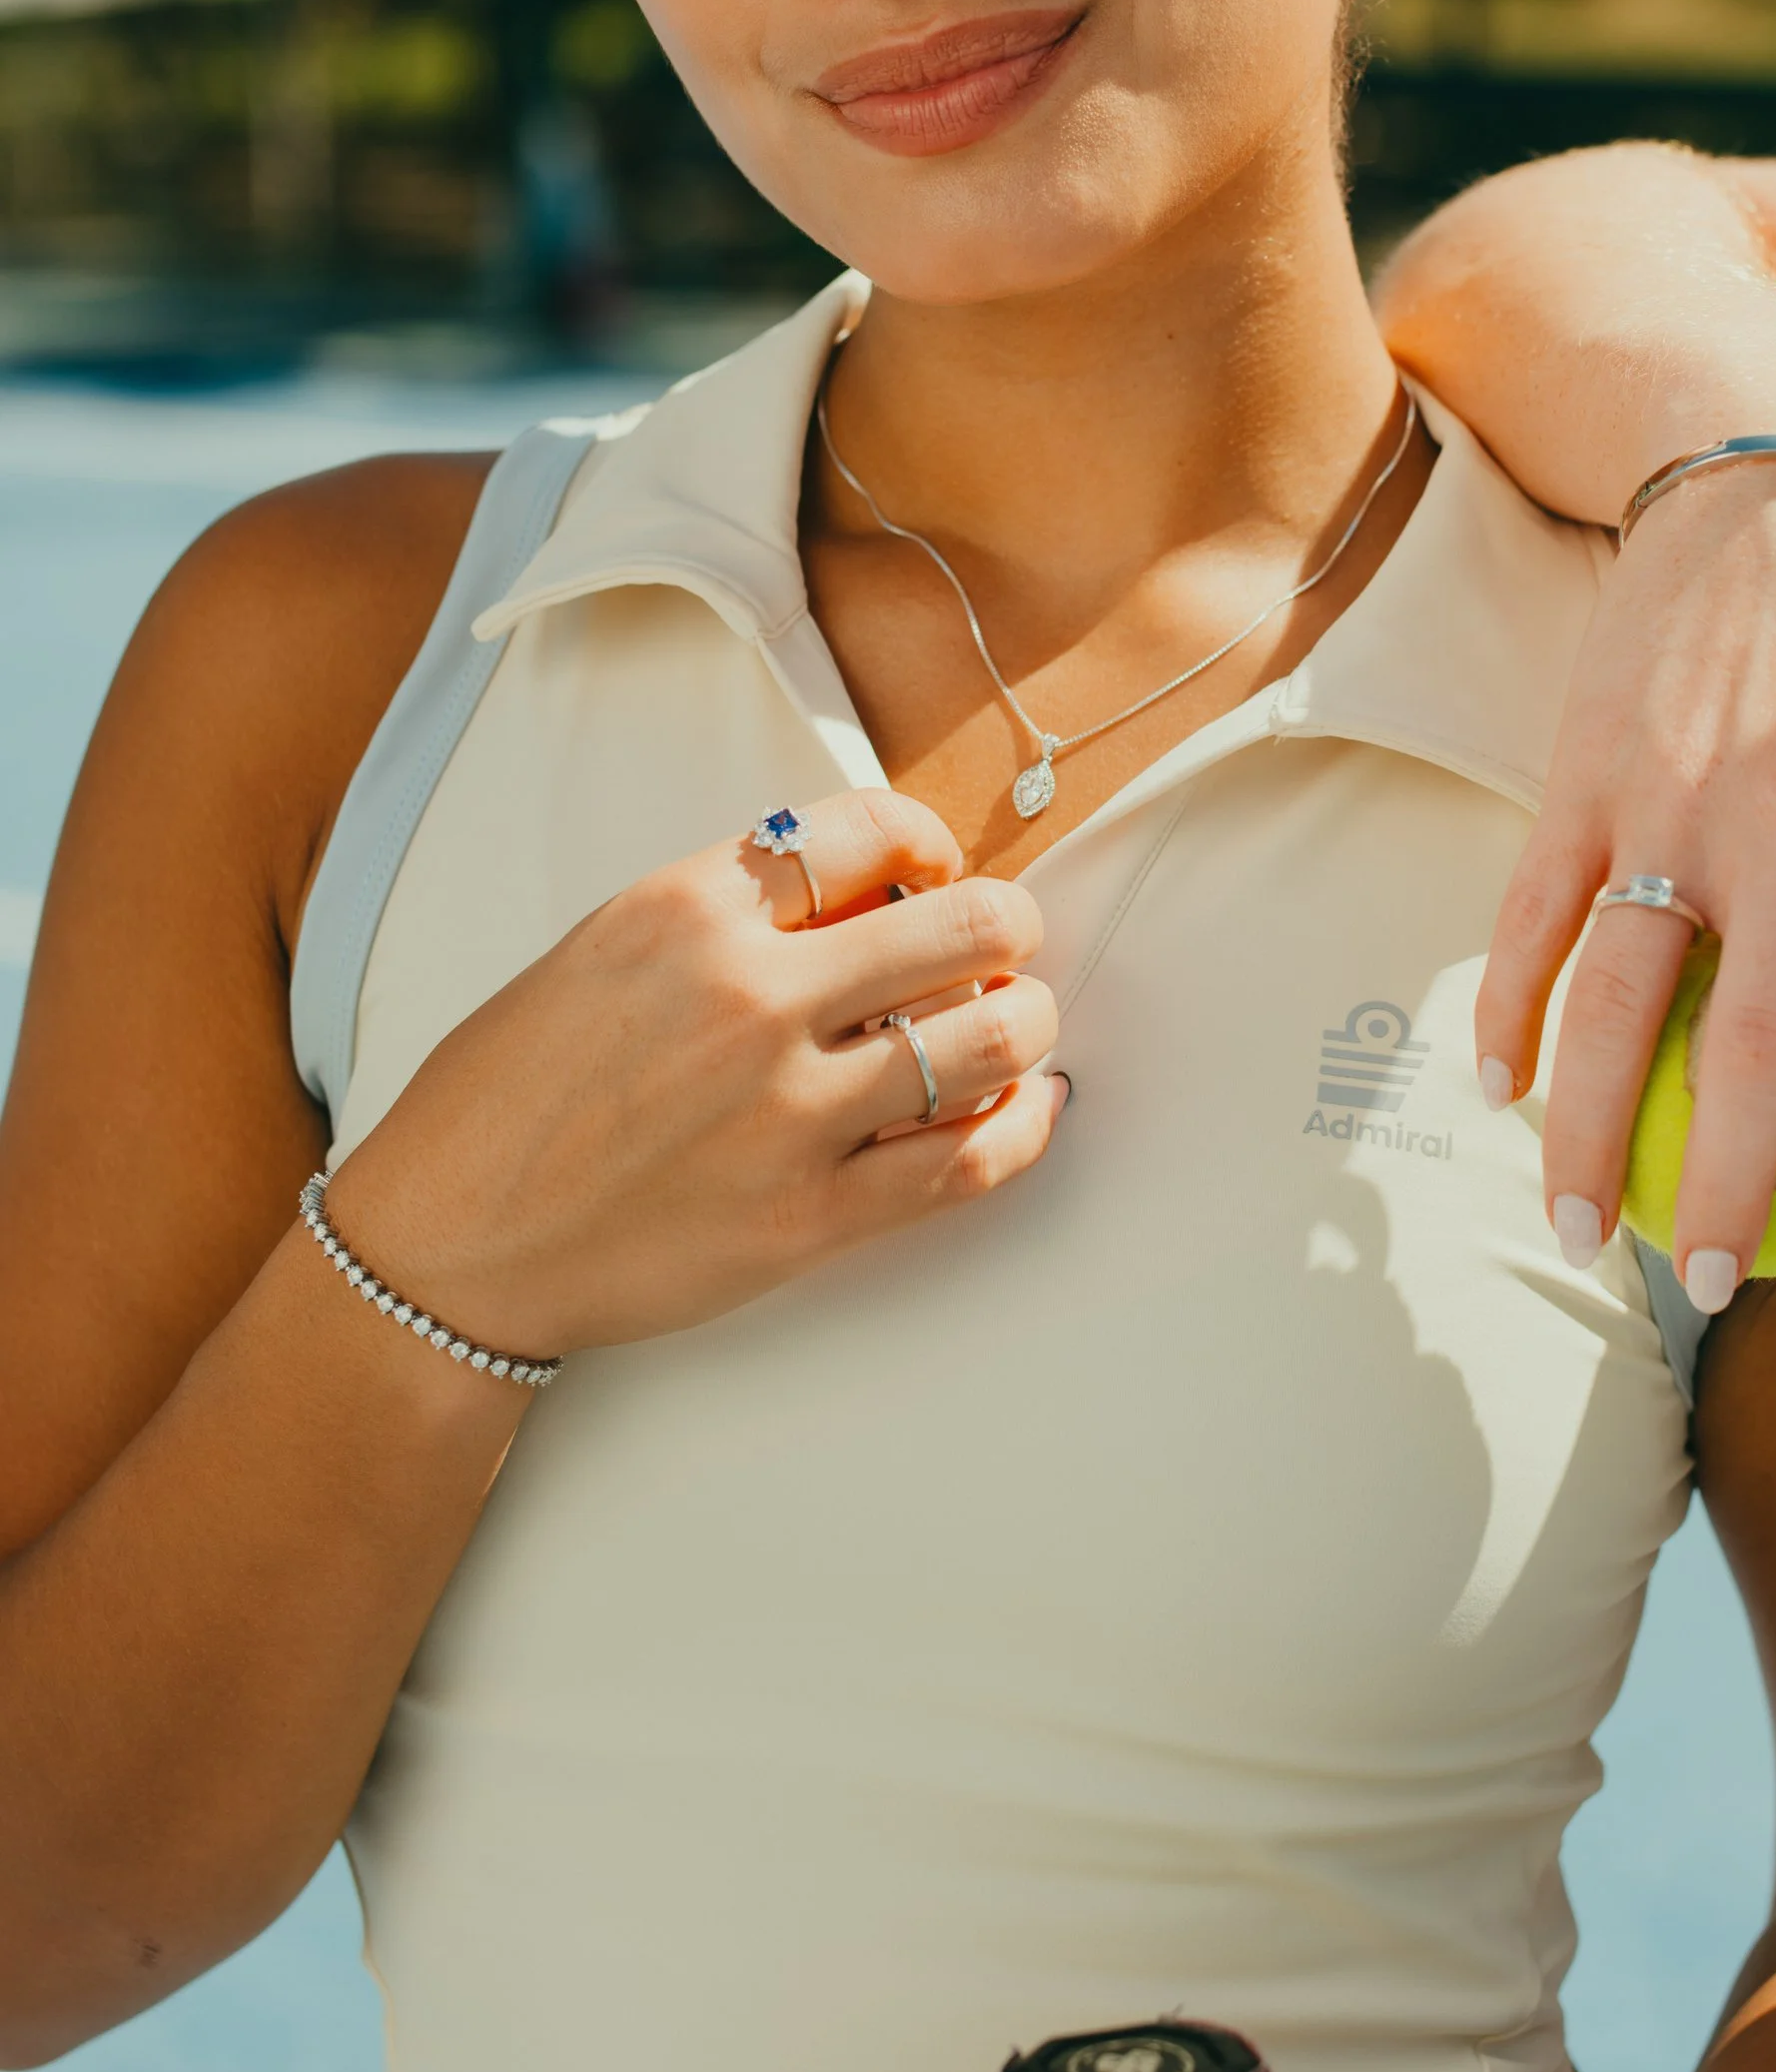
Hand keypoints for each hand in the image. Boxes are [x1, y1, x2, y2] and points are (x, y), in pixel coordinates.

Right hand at [329, 788, 1061, 1365]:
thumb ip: (731, 916)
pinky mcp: (806, 1218)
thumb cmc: (511, 1096)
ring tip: (1011, 1029)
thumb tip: (870, 897)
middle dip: (1005, 929)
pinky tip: (1029, 1108)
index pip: (873, 828)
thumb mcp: (604, 950)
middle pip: (967, 923)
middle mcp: (748, 996)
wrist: (449, 1243)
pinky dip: (1023, 1127)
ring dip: (1024, 1024)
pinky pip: (969, 1161)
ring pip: (991, 1037)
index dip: (932, 843)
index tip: (936, 872)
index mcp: (688, 909)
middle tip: (999, 950)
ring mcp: (785, 1112)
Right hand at [1479, 464, 1775, 1305]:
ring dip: (1585, 1136)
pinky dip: (1511, 1015)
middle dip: (1721, 1192)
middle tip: (1704, 1281)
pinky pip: (1533, 919)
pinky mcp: (1585, 766)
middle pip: (1746, 1056)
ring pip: (1615, 1006)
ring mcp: (1676, 798)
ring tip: (1576, 1227)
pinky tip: (1502, 1086)